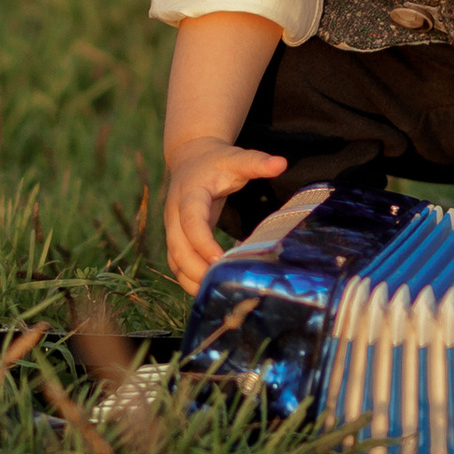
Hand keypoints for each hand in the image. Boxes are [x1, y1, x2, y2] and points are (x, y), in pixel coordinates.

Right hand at [162, 143, 286, 294]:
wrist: (191, 159)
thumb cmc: (218, 162)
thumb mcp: (236, 159)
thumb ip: (256, 162)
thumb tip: (281, 163)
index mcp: (189, 194)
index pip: (191, 221)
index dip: (202, 241)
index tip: (218, 259)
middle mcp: (174, 214)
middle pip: (178, 247)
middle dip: (196, 269)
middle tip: (221, 284)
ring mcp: (172, 228)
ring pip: (174, 260)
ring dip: (191, 279)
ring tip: (216, 294)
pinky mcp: (176, 239)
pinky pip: (176, 264)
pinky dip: (188, 280)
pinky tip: (208, 291)